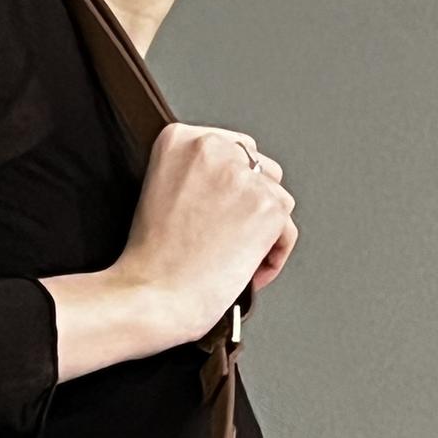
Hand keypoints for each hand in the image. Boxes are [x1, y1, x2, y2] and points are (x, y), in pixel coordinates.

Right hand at [114, 120, 297, 341]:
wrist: (153, 297)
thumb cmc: (150, 260)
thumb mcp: (158, 193)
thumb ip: (194, 176)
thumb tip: (228, 186)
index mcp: (179, 139)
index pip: (228, 147)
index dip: (229, 184)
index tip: (220, 208)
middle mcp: (214, 149)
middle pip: (258, 167)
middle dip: (250, 200)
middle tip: (229, 234)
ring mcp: (244, 177)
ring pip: (277, 197)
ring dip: (264, 228)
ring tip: (237, 256)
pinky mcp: (269, 208)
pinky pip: (288, 229)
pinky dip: (274, 254)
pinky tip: (248, 270)